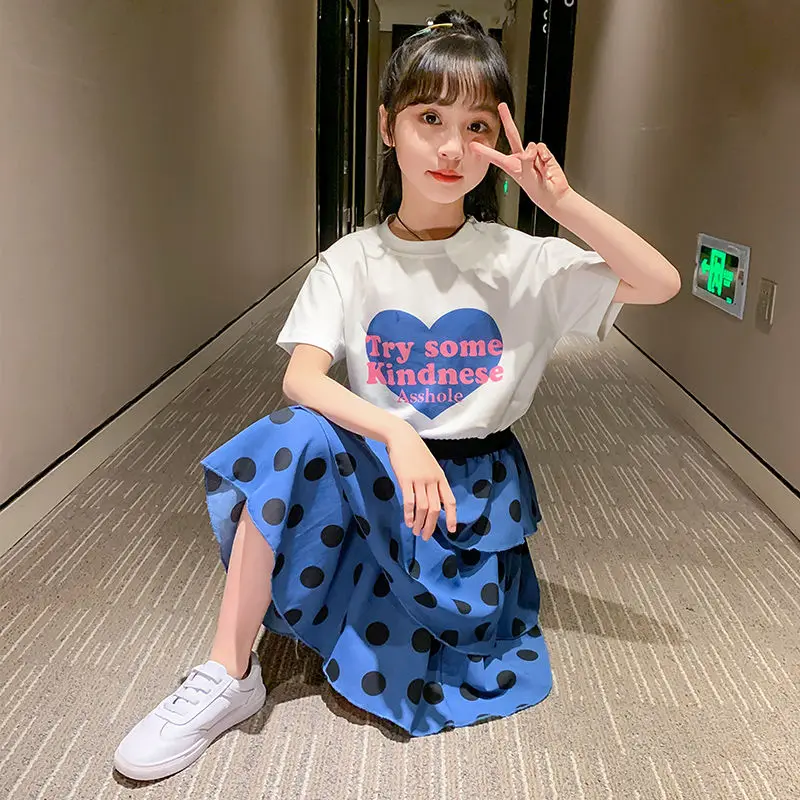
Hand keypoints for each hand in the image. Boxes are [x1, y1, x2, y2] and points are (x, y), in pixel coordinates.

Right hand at [385, 423, 456, 540]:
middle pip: (435, 509)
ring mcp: (419, 480)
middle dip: (432, 525)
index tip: (451, 530)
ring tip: (416, 532)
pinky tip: (408, 521)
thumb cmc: (416, 453)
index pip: (450, 501)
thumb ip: (434, 483)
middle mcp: (432, 480)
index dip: (452, 516)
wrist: (403, 438)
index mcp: (441, 478)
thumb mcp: (430, 467)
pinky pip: (409, 501)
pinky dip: (409, 514)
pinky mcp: (406, 479)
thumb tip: (435, 502)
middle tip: (426, 536)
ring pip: (423, 507)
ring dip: (420, 522)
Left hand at [470, 102, 571, 213]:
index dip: (484, 150)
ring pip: (531, 145)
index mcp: (511, 166)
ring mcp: (532, 155)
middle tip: (501, 106)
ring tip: (539, 170)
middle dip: (507, 119)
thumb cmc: (538, 191)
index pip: (495, 156)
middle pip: (512, 135)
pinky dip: (544, 156)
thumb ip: (526, 161)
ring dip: (535, 157)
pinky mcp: (543, 153)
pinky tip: (545, 165)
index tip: (473, 144)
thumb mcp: (526, 178)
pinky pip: (542, 148)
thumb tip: (531, 146)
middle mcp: (520, 158)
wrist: (554, 194)